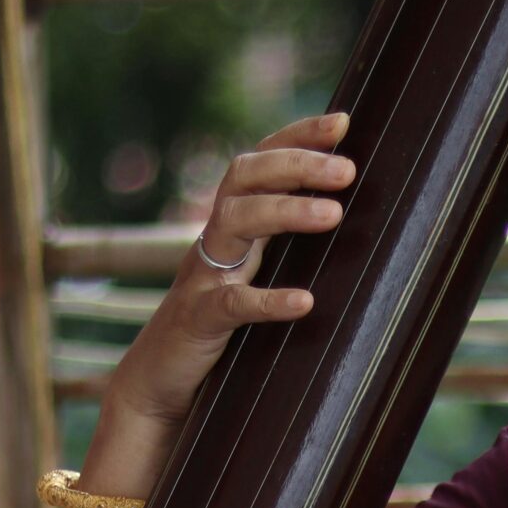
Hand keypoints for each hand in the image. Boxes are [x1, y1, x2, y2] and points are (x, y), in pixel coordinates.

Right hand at [108, 110, 356, 423]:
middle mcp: (213, 242)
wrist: (159, 385)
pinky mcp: (198, 321)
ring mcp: (201, 278)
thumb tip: (349, 225)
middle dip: (295, 165)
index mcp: (230, 227)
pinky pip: (231, 303)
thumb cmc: (218, 331)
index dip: (295, 137)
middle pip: (244, 178)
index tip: (342, 122)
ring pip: (235, 222)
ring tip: (334, 214)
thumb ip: (282, 251)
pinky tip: (305, 302)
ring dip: (285, 211)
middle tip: (347, 170)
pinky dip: (267, 300)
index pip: (258, 163)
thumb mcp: (251, 280)